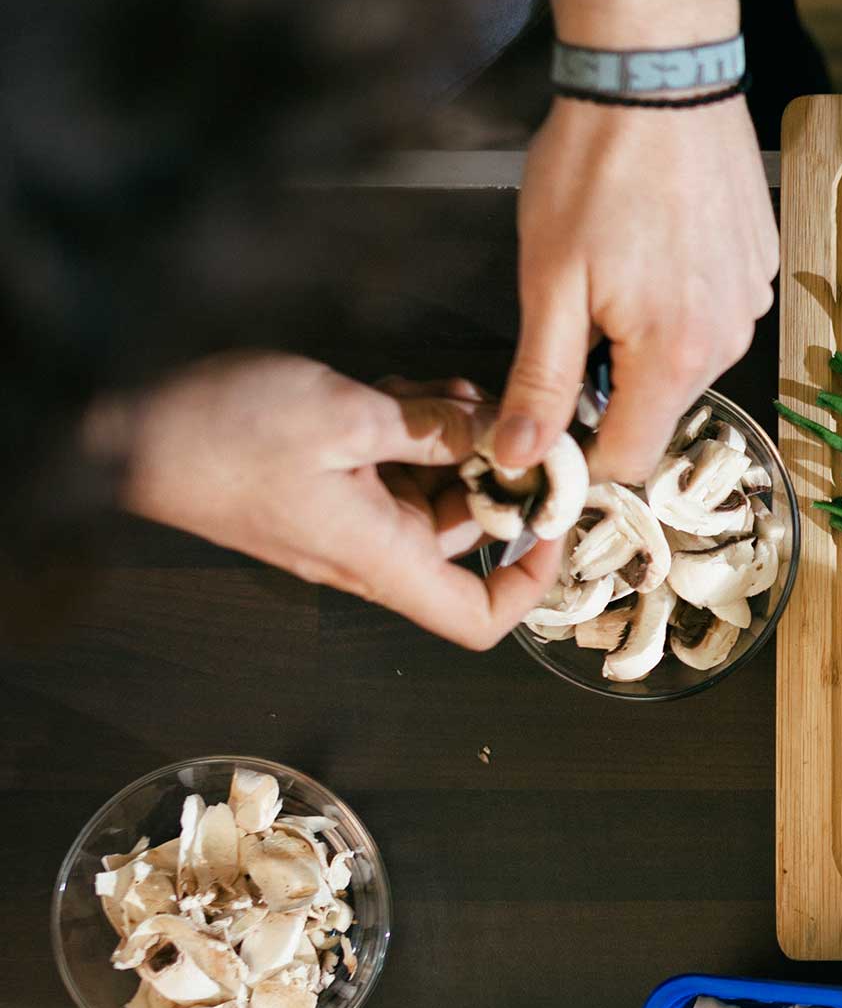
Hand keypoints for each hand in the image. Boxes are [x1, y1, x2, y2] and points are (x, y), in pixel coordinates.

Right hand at [113, 353, 561, 647]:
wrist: (120, 423)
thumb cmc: (222, 432)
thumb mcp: (344, 416)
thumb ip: (432, 430)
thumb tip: (496, 438)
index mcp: (379, 556)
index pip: (476, 618)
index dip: (529, 584)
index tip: (555, 523)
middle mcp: (368, 547)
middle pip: (466, 533)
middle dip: (496, 474)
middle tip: (510, 415)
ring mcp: (344, 514)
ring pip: (432, 486)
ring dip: (453, 439)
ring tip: (451, 390)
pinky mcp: (322, 481)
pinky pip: (390, 465)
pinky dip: (411, 428)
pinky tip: (408, 388)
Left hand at [505, 97, 775, 483]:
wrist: (660, 75)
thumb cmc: (596, 168)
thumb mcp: (549, 280)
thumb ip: (540, 380)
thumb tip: (518, 458)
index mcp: (673, 355)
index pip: (629, 460)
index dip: (578, 456)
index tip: (541, 423)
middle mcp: (728, 339)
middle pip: (658, 408)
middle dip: (609, 388)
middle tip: (568, 317)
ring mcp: (751, 300)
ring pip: (685, 361)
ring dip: (643, 341)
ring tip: (612, 268)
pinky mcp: (758, 265)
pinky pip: (713, 314)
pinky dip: (677, 301)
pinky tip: (651, 244)